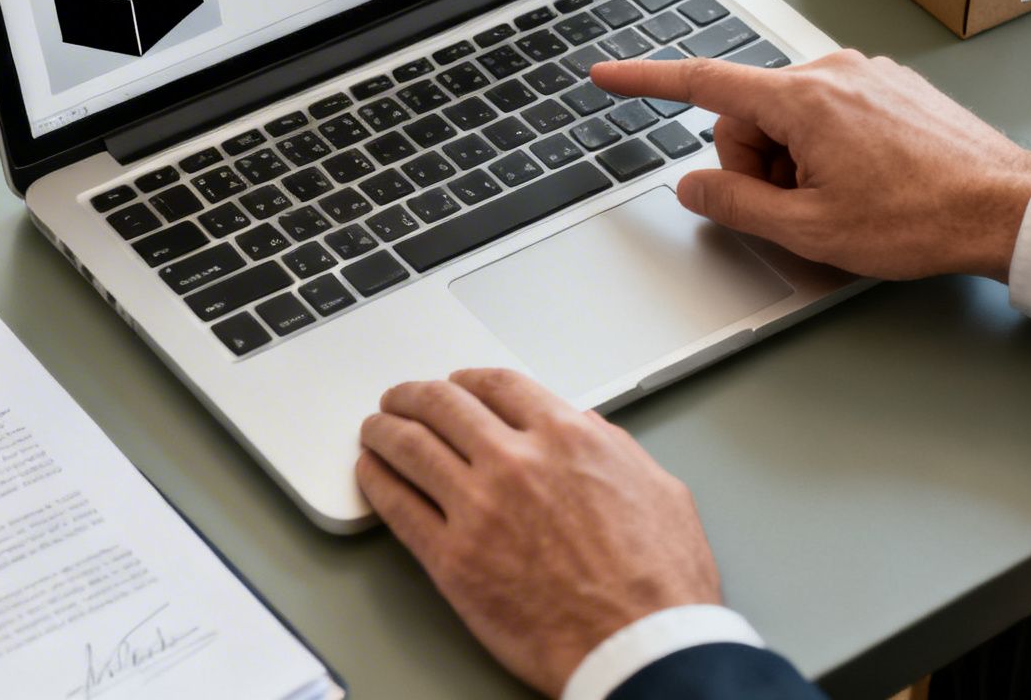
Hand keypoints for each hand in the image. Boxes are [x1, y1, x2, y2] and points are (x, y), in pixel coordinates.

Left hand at [357, 369, 719, 697]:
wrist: (640, 650)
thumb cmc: (660, 585)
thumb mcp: (660, 490)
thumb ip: (614, 450)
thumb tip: (587, 428)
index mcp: (567, 438)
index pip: (497, 385)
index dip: (467, 380)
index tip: (455, 385)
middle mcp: (516, 462)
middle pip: (443, 406)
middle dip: (414, 396)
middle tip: (400, 399)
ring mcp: (478, 509)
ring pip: (410, 447)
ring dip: (384, 429)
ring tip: (374, 428)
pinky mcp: (452, 560)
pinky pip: (398, 507)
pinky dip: (376, 481)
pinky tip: (371, 473)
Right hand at [590, 50, 1030, 280]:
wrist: (1008, 208)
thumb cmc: (920, 218)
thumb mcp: (809, 230)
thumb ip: (735, 205)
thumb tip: (694, 188)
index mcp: (802, 99)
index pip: (700, 82)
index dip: (644, 81)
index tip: (606, 75)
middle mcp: (830, 71)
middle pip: (748, 115)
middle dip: (757, 165)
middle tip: (800, 210)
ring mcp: (865, 75)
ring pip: (789, 118)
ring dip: (796, 162)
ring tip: (844, 200)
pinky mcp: (890, 87)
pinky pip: (829, 114)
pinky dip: (827, 150)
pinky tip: (867, 183)